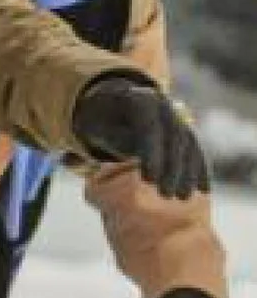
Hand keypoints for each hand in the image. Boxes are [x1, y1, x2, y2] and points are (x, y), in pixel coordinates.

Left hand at [74, 76, 208, 200]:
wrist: (116, 103)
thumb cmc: (101, 120)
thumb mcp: (96, 127)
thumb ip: (111, 141)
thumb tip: (116, 167)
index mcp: (141, 100)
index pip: (149, 128)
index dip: (151, 154)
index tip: (149, 179)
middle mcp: (165, 106)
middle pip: (174, 138)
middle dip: (172, 168)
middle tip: (166, 194)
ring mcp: (178, 117)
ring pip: (189, 145)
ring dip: (189, 172)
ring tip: (183, 197)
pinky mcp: (186, 131)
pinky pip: (196, 150)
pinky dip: (200, 169)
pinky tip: (203, 190)